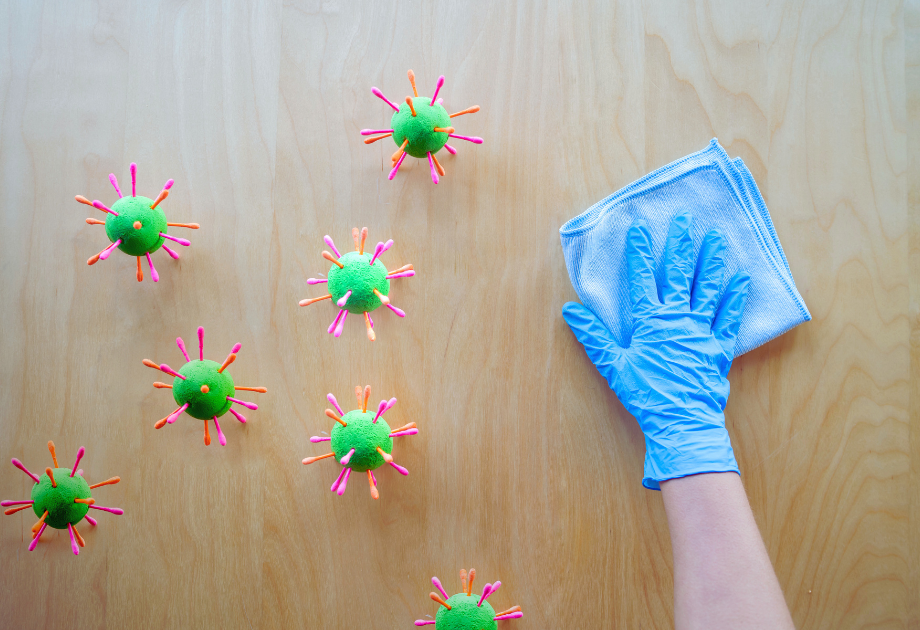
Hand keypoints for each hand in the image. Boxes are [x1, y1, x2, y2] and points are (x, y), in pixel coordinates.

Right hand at [562, 211, 750, 488]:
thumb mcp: (613, 366)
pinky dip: (736, 298)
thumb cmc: (645, 395)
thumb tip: (570, 311)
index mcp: (651, 321)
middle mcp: (678, 319)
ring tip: (718, 237)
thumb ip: (593, 336)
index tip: (640, 227)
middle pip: (680, 275)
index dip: (640, 251)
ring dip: (712, 262)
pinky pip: (729, 317)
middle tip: (686, 219)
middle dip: (680, 245)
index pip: (643, 278)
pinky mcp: (719, 347)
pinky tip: (742, 278)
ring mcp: (702, 331)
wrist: (681, 423)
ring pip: (708, 289)